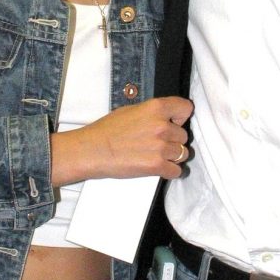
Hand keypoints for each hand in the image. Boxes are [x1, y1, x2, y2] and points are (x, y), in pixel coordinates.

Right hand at [50, 96, 192, 185]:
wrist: (93, 150)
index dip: (181, 116)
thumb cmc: (108, 129)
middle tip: (158, 143)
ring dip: (173, 156)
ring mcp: (160, 147)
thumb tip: (168, 118)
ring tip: (157, 156)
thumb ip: (154, 113)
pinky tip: (158, 168)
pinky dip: (170, 171)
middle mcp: (162, 125)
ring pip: (183, 153)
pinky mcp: (156, 166)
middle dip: (173, 140)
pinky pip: (177, 171)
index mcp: (156, 107)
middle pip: (184, 135)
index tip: (175, 121)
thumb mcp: (133, 110)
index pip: (186, 108)